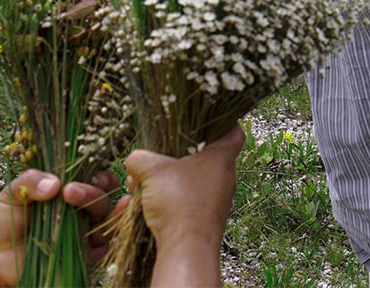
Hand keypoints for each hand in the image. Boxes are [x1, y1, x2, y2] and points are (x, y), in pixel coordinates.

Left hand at [0, 168, 117, 287]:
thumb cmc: (2, 223)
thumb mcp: (12, 193)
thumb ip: (30, 180)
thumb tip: (55, 183)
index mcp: (68, 191)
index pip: (94, 178)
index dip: (98, 172)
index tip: (87, 170)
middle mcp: (80, 210)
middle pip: (103, 196)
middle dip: (92, 191)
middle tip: (70, 191)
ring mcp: (83, 233)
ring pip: (105, 218)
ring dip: (99, 208)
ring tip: (76, 203)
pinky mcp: (83, 256)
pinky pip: (102, 246)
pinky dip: (105, 235)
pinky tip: (97, 229)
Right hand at [121, 123, 245, 286]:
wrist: (186, 248)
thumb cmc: (179, 204)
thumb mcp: (152, 171)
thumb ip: (141, 158)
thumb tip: (134, 159)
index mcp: (222, 157)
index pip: (234, 132)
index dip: (223, 123)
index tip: (208, 121)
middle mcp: (225, 177)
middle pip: (206, 156)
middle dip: (179, 156)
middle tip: (159, 158)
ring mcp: (218, 199)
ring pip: (194, 179)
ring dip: (170, 179)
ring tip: (146, 184)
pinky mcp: (207, 217)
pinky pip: (190, 199)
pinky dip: (172, 198)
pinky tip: (151, 203)